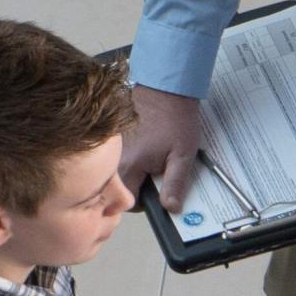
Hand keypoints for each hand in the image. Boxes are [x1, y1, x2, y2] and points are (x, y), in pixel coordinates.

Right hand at [120, 84, 200, 210]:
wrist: (165, 87)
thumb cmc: (175, 118)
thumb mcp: (183, 155)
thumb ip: (175, 184)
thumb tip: (170, 208)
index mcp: (131, 165)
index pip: (127, 200)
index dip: (143, 203)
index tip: (155, 194)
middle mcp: (116, 157)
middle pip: (120, 187)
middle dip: (137, 187)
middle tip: (155, 175)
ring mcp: (113, 145)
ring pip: (117, 171)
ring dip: (132, 171)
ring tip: (151, 159)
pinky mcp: (114, 136)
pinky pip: (117, 156)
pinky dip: (129, 157)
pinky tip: (144, 147)